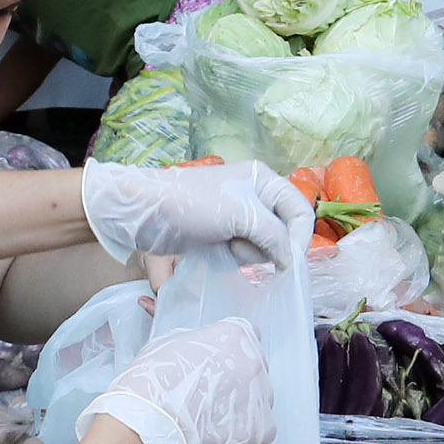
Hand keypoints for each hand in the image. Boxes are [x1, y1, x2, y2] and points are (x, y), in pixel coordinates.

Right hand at [80, 316, 275, 443]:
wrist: (148, 423)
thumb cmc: (152, 382)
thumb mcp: (171, 341)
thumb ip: (199, 341)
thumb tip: (204, 348)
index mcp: (234, 334)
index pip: (246, 336)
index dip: (230, 350)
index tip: (219, 362)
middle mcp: (253, 361)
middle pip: (254, 367)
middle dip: (237, 378)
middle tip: (210, 392)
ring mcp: (260, 395)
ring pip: (260, 398)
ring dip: (241, 405)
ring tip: (212, 416)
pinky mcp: (260, 428)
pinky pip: (262, 429)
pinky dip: (246, 432)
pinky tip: (222, 431)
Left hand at [82, 158, 311, 265]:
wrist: (142, 213)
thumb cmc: (191, 205)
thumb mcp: (241, 214)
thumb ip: (274, 236)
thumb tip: (289, 261)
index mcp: (262, 180)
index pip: (300, 211)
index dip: (300, 238)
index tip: (290, 262)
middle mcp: (253, 196)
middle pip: (282, 232)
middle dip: (266, 246)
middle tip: (241, 245)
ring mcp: (235, 218)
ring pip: (260, 248)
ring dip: (245, 255)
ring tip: (224, 247)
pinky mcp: (219, 236)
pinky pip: (239, 255)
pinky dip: (232, 260)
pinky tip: (217, 254)